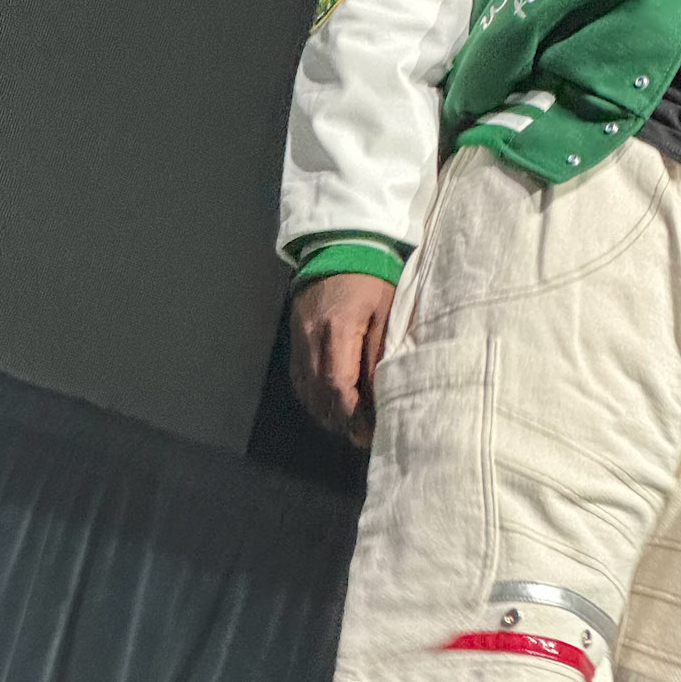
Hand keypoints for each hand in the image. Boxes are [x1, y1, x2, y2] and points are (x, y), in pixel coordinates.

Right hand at [290, 272, 394, 447]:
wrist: (339, 245)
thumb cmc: (372, 276)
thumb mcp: (385, 309)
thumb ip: (379, 351)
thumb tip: (380, 392)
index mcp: (337, 330)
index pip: (339, 386)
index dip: (353, 415)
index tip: (369, 431)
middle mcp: (312, 339)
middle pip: (320, 394)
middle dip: (341, 421)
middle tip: (362, 436)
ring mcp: (299, 339)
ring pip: (307, 390)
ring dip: (326, 413)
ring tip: (349, 426)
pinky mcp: (294, 337)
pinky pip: (299, 377)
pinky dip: (313, 397)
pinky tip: (329, 405)